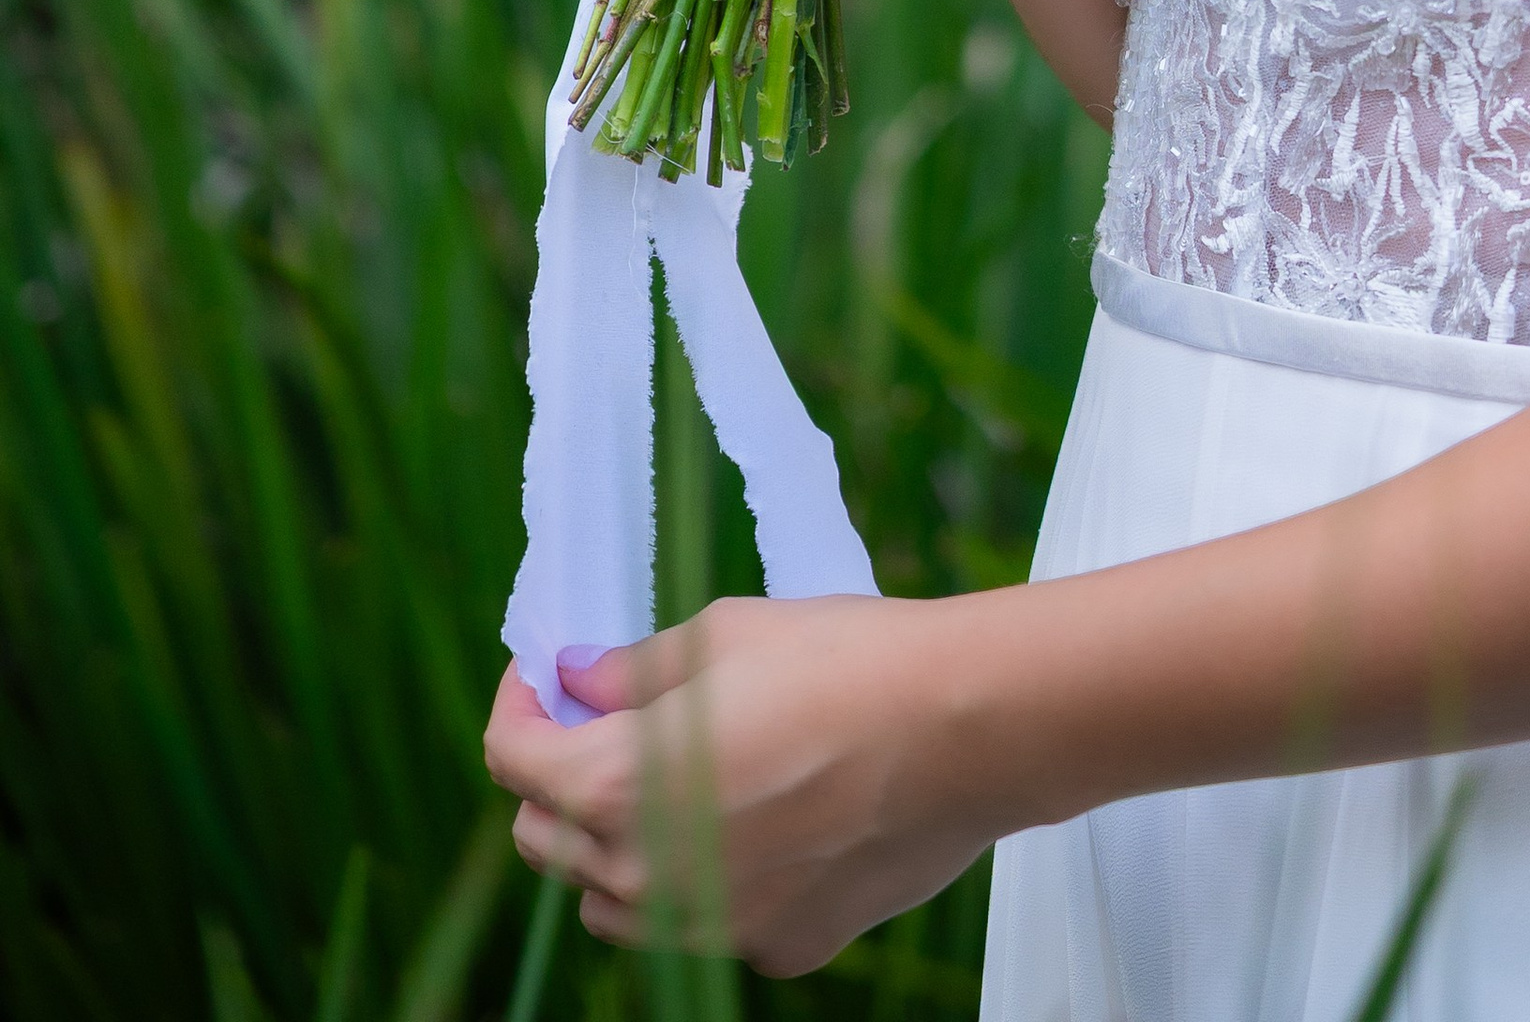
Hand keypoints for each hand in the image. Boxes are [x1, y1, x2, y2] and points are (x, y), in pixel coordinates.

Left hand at [485, 599, 1006, 971]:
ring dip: (614, 845)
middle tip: (601, 720)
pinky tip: (762, 820)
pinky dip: (706, 881)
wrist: (965, 729)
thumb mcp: (723, 633)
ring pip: (613, 905)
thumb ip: (634, 670)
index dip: (518, 704)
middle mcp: (649, 879)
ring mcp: (713, 929)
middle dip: (555, 777)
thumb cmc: (844, 661)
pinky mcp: (777, 947)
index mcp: (618, 788)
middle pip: (546, 841)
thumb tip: (580, 679)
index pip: (513, 760)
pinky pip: (706, 924)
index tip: (541, 677)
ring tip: (672, 778)